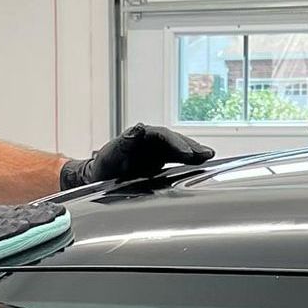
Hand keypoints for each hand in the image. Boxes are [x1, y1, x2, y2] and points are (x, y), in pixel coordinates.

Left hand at [60, 123, 213, 189]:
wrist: (98, 178)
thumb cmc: (102, 167)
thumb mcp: (110, 156)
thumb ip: (124, 143)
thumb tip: (138, 129)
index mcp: (139, 135)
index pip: (161, 135)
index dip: (175, 142)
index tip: (186, 153)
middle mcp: (150, 140)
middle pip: (174, 139)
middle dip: (190, 146)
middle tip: (205, 155)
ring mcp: (156, 150)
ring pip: (179, 148)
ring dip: (194, 152)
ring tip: (209, 157)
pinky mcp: (160, 161)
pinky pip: (177, 158)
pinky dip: (190, 160)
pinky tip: (203, 163)